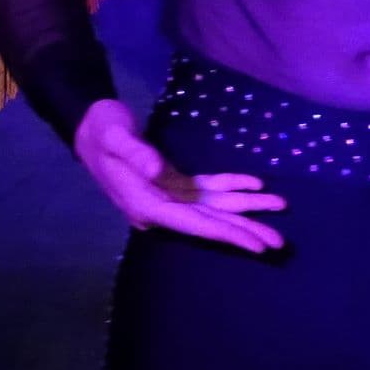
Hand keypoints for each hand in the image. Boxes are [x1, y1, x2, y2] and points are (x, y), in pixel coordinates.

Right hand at [73, 98, 285, 253]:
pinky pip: (206, 189)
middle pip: (208, 222)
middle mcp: (159, 208)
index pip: (193, 224)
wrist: (90, 125)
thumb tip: (157, 170)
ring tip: (278, 209)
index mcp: (145, 204)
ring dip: (245, 209)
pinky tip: (255, 185)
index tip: (257, 244)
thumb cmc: (101, 130)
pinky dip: (230, 186)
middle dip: (244, 231)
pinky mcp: (172, 184)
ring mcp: (167, 197)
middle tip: (279, 242)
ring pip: (212, 208)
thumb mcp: (114, 136)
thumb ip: (134, 152)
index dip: (226, 234)